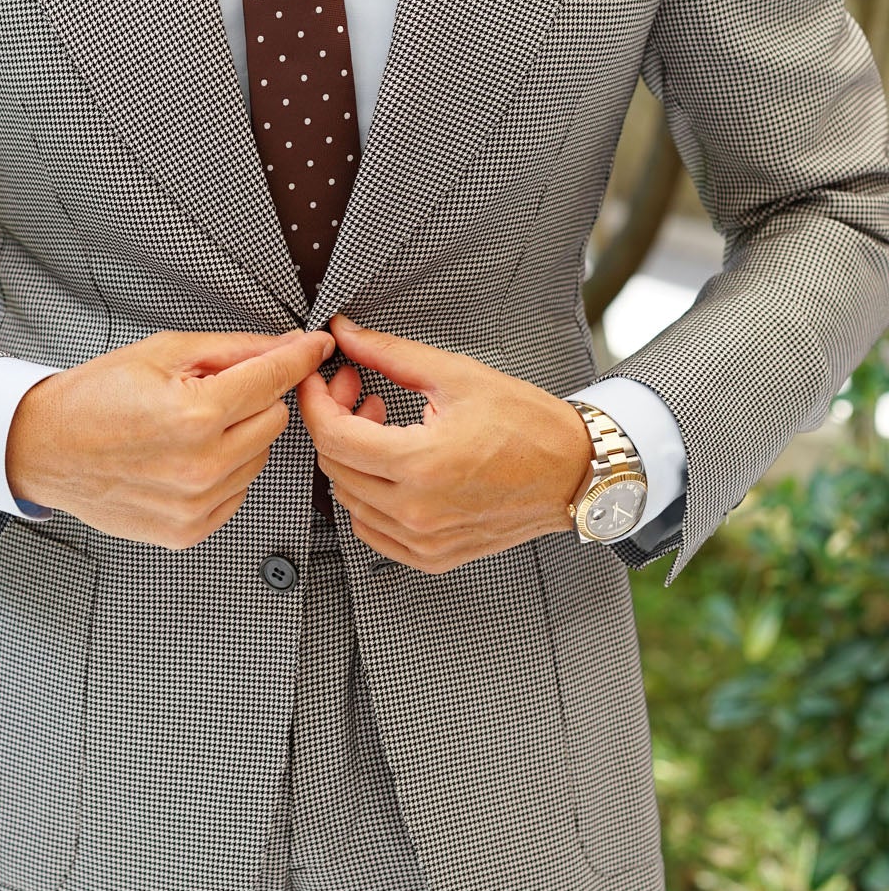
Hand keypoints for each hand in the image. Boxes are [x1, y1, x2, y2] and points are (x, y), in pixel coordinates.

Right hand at [5, 328, 333, 548]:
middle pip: (274, 420)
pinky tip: (183, 459)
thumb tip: (289, 346)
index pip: (274, 380)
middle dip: (254, 400)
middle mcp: (200, 466)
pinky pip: (237, 492)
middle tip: (211, 392)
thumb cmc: (94, 398)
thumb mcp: (163, 353)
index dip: (300, 358)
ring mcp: (196, 505)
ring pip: (259, 458)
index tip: (317, 347)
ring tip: (188, 428)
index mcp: (194, 415)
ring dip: (238, 438)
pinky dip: (222, 472)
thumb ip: (234, 350)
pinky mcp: (188, 531)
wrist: (43, 448)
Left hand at [296, 315, 593, 573]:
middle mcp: (416, 511)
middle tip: (359, 389)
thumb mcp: (455, 376)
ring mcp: (423, 540)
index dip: (315, 400)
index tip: (320, 378)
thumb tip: (344, 333)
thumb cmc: (527, 424)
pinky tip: (391, 464)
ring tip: (382, 422)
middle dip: (334, 421)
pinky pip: (372, 530)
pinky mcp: (431, 557)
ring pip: (349, 499)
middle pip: (335, 466)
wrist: (575, 472)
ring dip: (352, 458)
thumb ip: (389, 354)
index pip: (332, 436)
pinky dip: (368, 496)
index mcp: (421, 465)